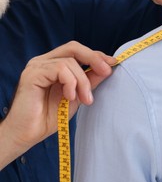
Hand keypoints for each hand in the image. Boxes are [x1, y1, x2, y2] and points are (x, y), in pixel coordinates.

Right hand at [0, 41, 115, 168]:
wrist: (29, 134)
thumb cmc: (49, 116)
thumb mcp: (77, 96)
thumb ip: (89, 81)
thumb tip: (107, 68)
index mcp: (54, 64)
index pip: (77, 51)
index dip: (96, 55)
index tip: (113, 63)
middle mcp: (44, 61)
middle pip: (73, 48)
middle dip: (94, 58)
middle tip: (107, 71)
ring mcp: (37, 66)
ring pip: (70, 61)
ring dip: (83, 81)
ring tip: (84, 99)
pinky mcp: (32, 74)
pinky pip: (59, 69)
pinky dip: (70, 83)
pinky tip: (69, 97)